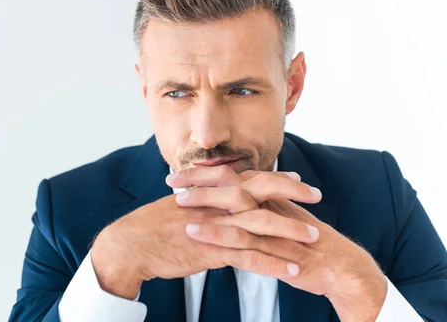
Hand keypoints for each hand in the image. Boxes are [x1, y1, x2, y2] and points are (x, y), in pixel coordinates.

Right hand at [91, 168, 320, 299]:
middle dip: (291, 193)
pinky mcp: (211, 250)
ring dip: (290, 230)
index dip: (275, 178)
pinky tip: (291, 268)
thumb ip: (202, 203)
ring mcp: (214, 225)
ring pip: (261, 223)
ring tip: (314, 237)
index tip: (297, 181)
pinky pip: (249, 256)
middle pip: (261, 192)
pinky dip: (272, 262)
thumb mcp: (180, 207)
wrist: (130, 244)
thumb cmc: (152, 227)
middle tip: (317, 196)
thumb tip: (215, 203)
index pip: (248, 179)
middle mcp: (214, 203)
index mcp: (208, 191)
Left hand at [169, 165, 387, 321]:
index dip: (205, 174)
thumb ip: (259, 210)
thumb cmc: (306, 244)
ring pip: (233, 206)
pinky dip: (216, 233)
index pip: (232, 176)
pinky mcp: (273, 246)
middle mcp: (269, 204)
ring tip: (177, 203)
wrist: (339, 266)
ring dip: (204, 203)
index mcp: (268, 196)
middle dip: (199, 180)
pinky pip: (241, 238)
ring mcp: (271, 224)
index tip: (180, 175)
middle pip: (230, 183)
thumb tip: (235, 203)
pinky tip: (195, 233)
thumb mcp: (281, 220)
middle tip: (171, 180)